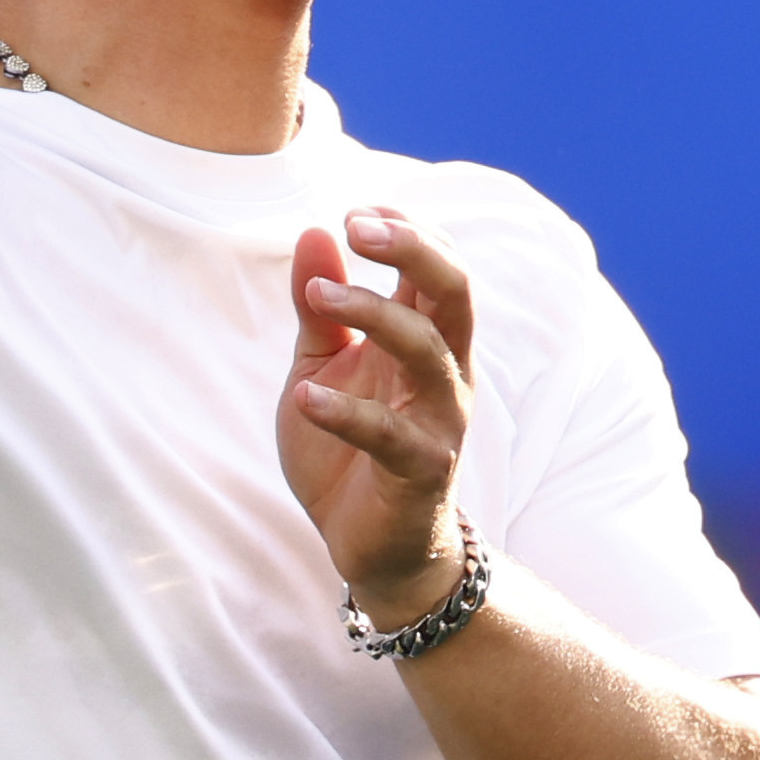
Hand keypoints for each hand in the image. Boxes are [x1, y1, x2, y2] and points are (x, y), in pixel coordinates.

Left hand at [281, 207, 476, 626]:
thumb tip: (312, 233)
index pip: (437, 265)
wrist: (372, 547)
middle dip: (413, 248)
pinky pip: (389, 434)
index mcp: (426, 338)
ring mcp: (439, 419)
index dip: (406, 228)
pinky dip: (346, 412)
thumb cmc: (349, 448)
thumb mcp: (324, 365)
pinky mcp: (421, 470)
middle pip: (453, 290)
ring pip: (427, 348)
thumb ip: (321, 308)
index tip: (355, 212)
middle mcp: (445, 370)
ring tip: (317, 298)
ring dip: (372, 314)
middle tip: (357, 226)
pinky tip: (305, 398)